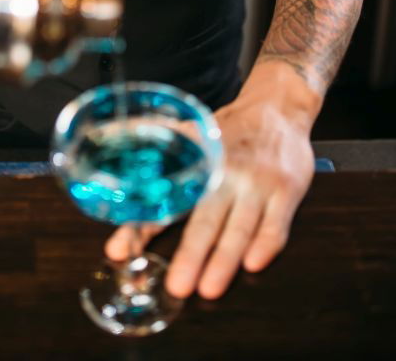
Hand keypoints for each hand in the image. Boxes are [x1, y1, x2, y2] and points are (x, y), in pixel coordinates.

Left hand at [104, 91, 314, 298]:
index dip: (142, 226)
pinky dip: (266, 245)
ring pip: (240, 227)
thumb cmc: (231, 131)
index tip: (122, 251)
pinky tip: (253, 264)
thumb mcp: (193, 136)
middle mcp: (226, 170)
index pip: (166, 198)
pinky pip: (276, 224)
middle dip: (190, 253)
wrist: (279, 109)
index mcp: (198, 160)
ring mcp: (258, 182)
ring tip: (209, 288)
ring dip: (224, 259)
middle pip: (206, 217)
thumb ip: (158, 162)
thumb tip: (109, 156)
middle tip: (176, 285)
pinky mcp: (286, 191)